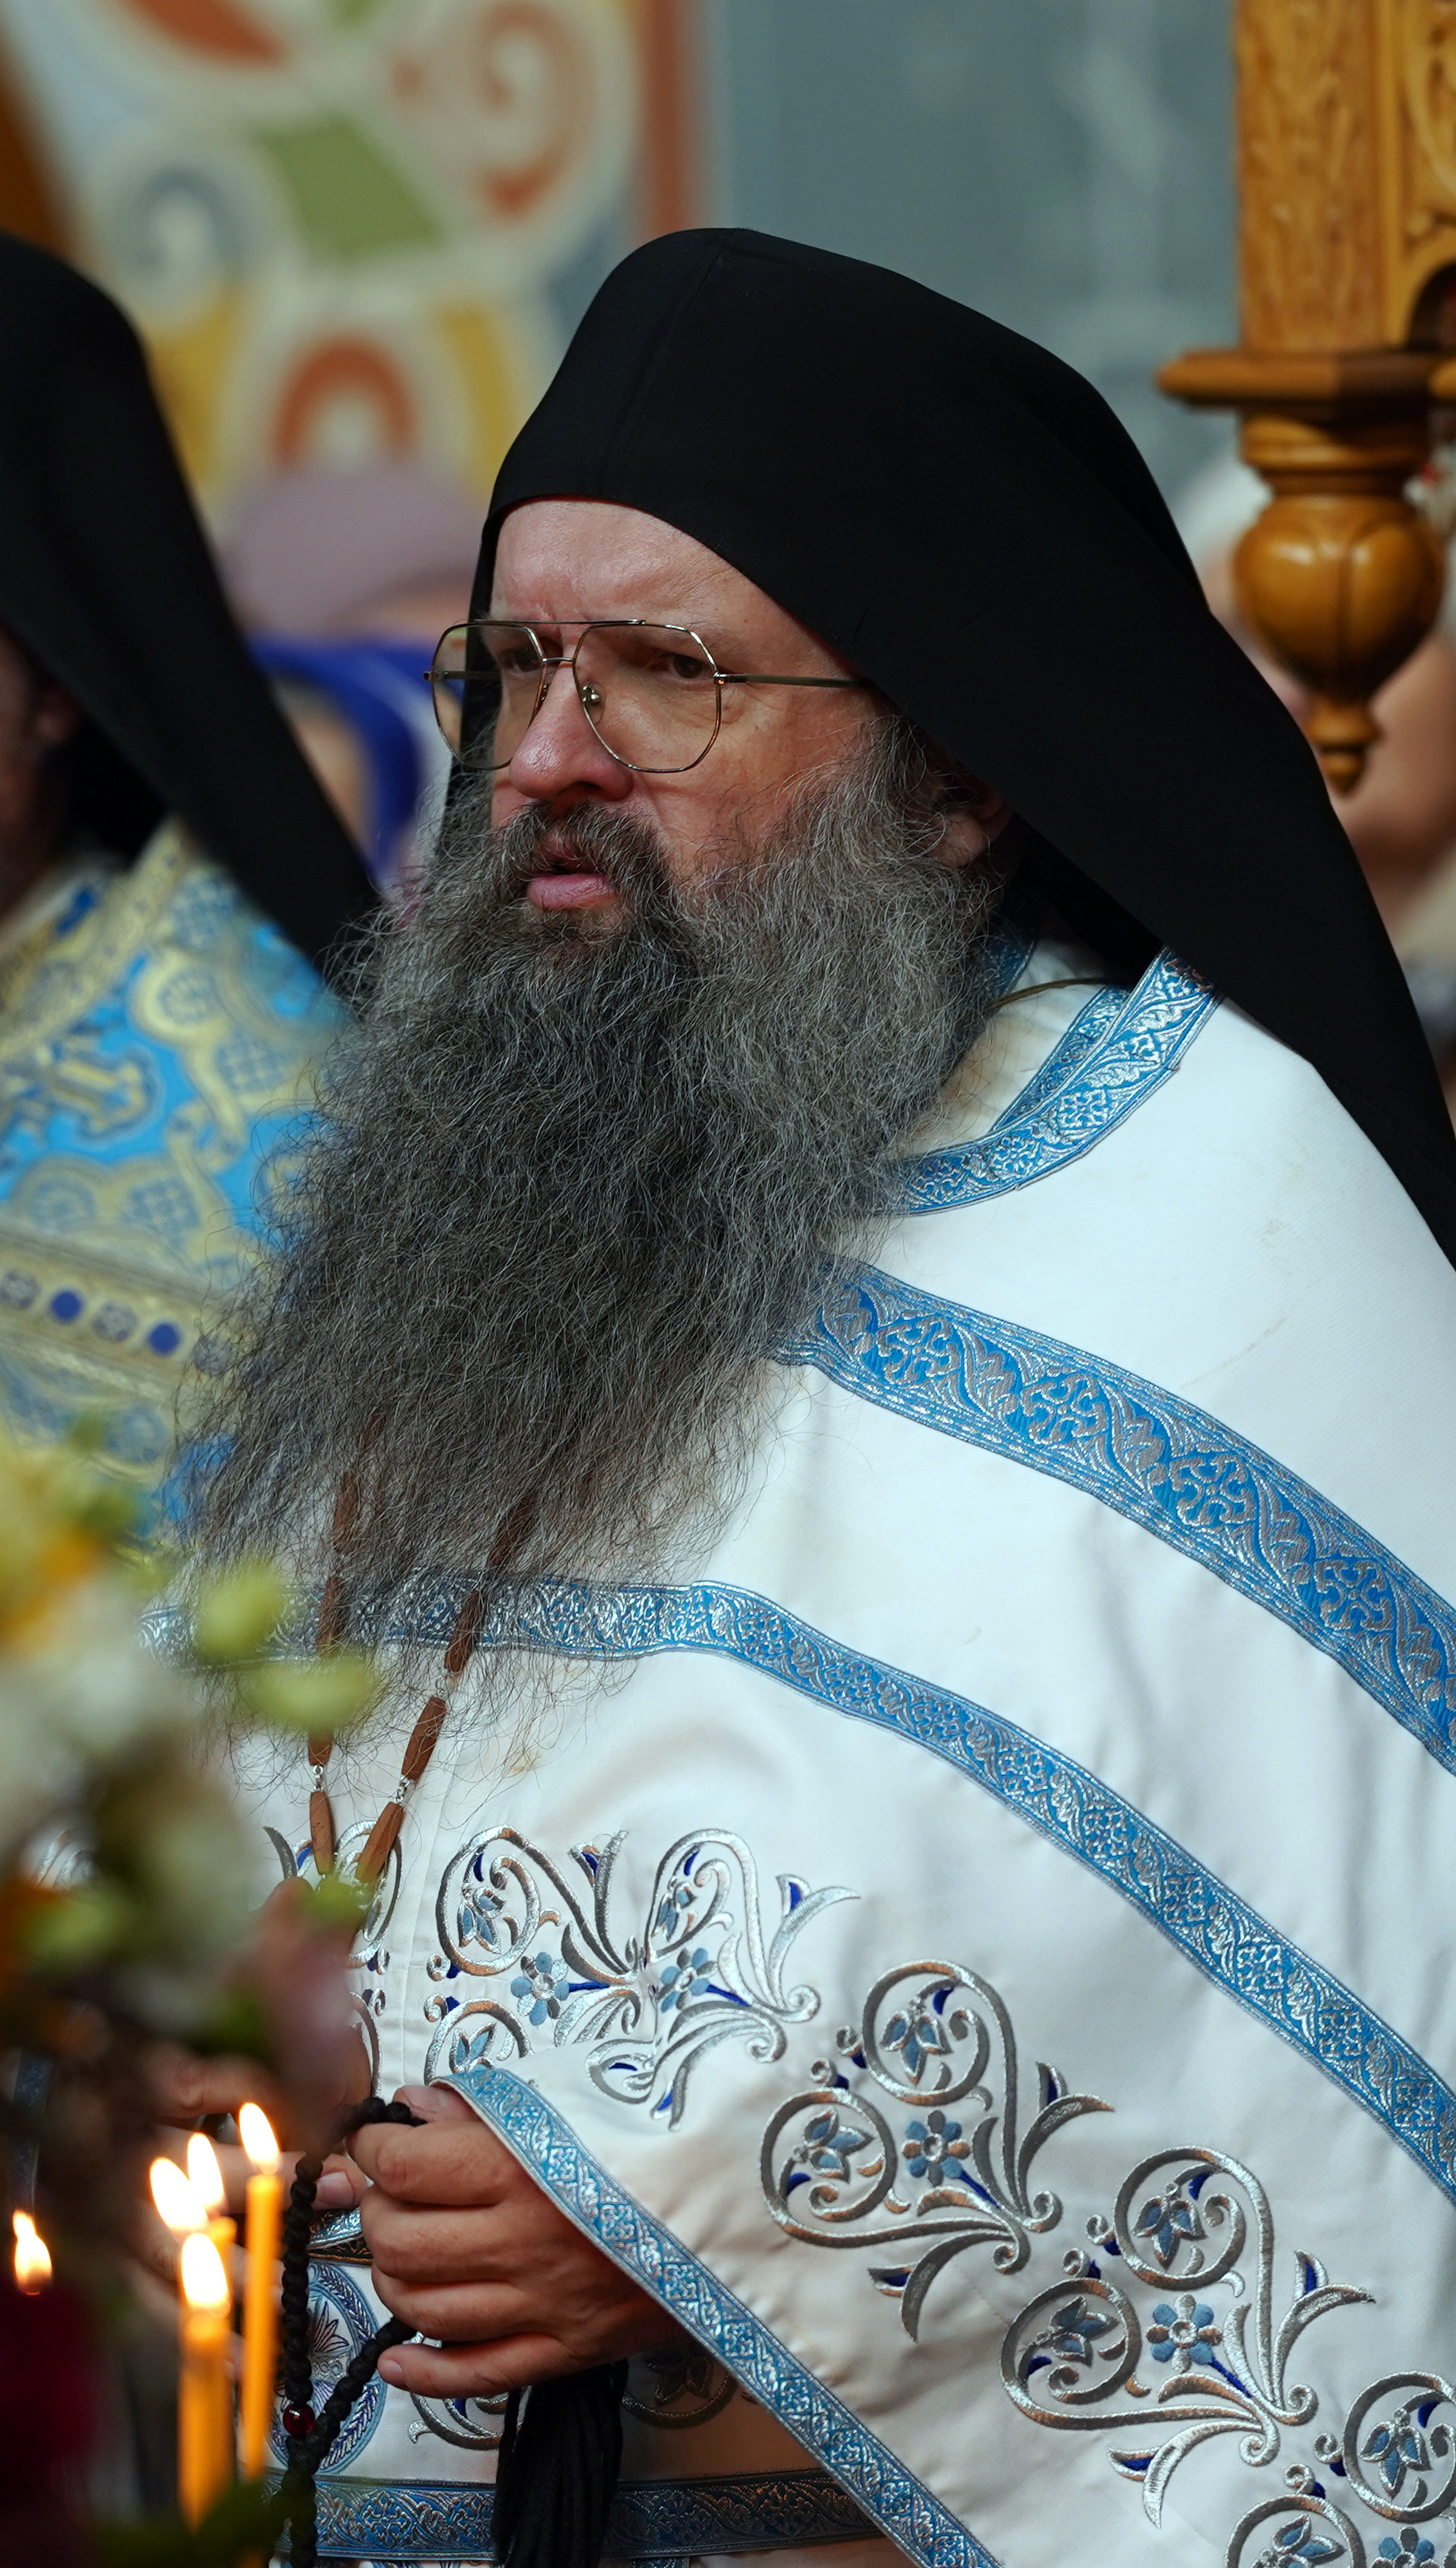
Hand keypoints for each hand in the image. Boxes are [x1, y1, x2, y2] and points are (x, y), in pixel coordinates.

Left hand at [349, 2085, 686, 2395]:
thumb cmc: (661, 2141)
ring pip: (423, 2308)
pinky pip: (474, 2376)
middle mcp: (523, 2243)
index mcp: (524, 2169)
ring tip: (404, 2251)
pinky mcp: (566, 2352)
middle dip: (376, 2212)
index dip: (374, 2152)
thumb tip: (416, 2106)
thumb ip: (490, 2105)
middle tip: (388, 2193)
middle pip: (401, 2242)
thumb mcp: (579, 2099)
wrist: (746, 2206)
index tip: (378, 2141)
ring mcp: (542, 2305)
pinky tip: (397, 2358)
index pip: (406, 2169)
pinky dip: (422, 2372)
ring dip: (392, 2279)